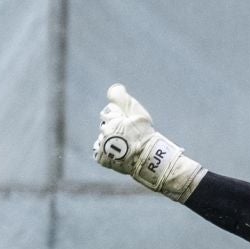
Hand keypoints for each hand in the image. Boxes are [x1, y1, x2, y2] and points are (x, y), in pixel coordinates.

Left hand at [93, 83, 206, 201]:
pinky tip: (120, 152)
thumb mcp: (136, 111)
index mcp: (111, 120)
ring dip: (112, 140)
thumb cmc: (145, 134)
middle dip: (116, 127)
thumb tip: (114, 89)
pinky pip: (101, 151)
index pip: (110, 111)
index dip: (121, 116)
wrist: (149, 159)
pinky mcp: (102, 159)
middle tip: (130, 135)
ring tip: (127, 145)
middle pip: (106, 124)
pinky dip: (108, 151)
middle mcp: (104, 133)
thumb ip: (121, 97)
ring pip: (104, 138)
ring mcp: (102, 147)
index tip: (130, 123)